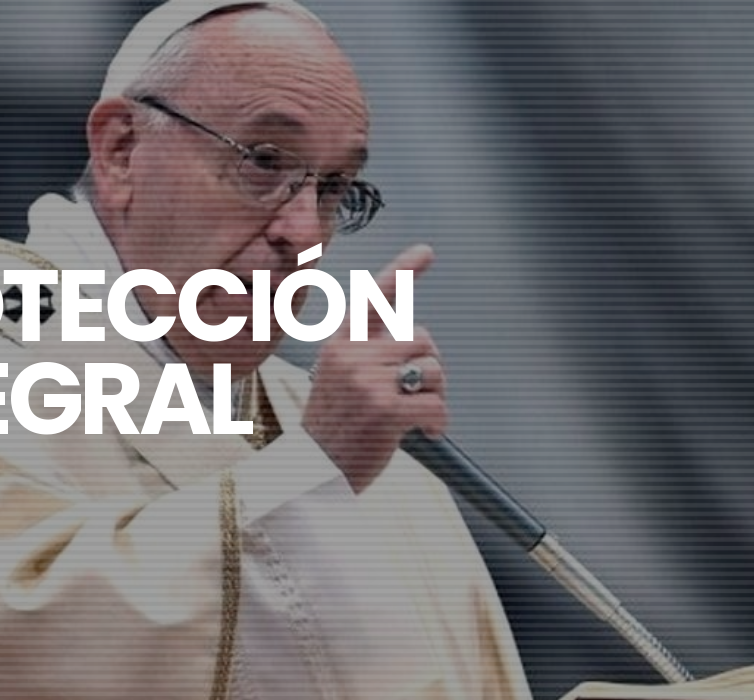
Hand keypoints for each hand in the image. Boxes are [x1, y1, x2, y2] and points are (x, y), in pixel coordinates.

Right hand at [303, 245, 447, 492]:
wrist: (314, 475)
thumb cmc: (336, 426)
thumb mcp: (342, 377)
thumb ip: (371, 351)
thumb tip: (418, 337)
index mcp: (340, 341)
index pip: (374, 296)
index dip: (403, 270)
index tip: (426, 251)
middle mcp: (351, 354)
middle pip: (422, 340)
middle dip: (430, 368)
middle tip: (418, 394)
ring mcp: (366, 381)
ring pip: (434, 370)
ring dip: (437, 396)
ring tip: (418, 416)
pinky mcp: (385, 410)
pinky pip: (437, 404)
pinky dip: (439, 423)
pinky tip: (426, 434)